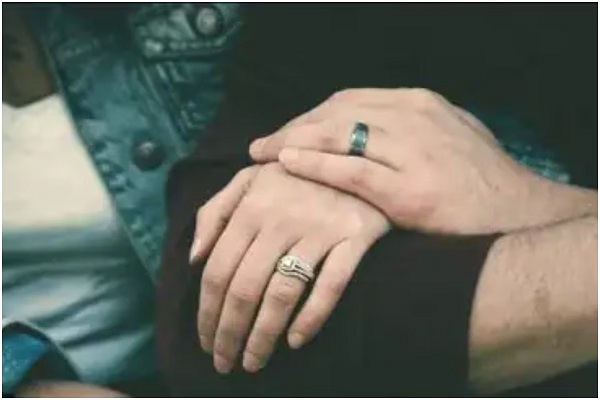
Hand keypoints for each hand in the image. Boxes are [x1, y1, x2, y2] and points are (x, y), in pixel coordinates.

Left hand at [189, 163, 388, 373]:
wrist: (354, 155)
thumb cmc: (294, 173)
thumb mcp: (248, 179)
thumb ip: (214, 212)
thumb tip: (192, 257)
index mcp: (250, 207)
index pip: (218, 271)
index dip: (207, 312)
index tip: (205, 342)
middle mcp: (281, 220)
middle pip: (245, 288)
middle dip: (230, 333)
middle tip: (226, 364)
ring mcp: (319, 230)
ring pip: (283, 294)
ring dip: (264, 335)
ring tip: (254, 361)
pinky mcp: (353, 238)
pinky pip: (331, 285)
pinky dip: (312, 317)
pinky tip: (296, 340)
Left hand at [250, 88, 592, 233]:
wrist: (521, 212)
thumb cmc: (480, 179)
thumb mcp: (446, 134)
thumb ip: (407, 126)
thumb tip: (367, 126)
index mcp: (418, 103)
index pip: (347, 101)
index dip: (309, 117)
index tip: (285, 133)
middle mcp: (412, 117)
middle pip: (335, 113)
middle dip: (294, 128)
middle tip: (263, 145)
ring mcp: (411, 151)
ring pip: (337, 135)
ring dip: (293, 142)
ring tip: (262, 155)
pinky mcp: (409, 189)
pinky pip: (351, 170)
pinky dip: (315, 164)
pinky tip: (287, 164)